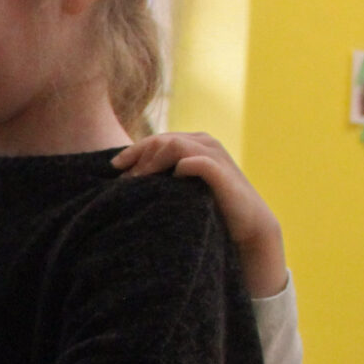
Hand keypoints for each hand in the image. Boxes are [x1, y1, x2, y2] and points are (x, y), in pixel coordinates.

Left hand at [114, 132, 286, 296]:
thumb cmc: (212, 207)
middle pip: (162, 139)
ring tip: (140, 182)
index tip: (114, 167)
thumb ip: (165, 177)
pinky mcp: (223, 172)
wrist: (248, 225)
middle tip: (125, 181)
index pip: (157, 139)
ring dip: (153, 162)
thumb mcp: (183, 188)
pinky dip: (180, 168)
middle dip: (139, 157)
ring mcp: (215, 156)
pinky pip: (197, 162)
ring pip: (175, 145)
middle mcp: (205, 143)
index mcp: (195, 143)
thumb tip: (128, 180)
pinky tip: (170, 181)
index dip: (134, 151)